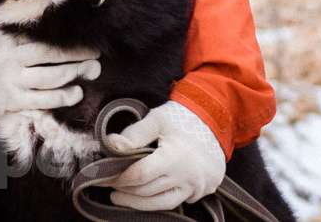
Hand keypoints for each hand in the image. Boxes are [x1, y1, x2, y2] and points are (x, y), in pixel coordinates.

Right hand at [0, 24, 100, 117]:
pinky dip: (61, 97)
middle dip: (76, 54)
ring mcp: (12, 80)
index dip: (62, 36)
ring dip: (74, 74)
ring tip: (92, 71)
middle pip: (50, 55)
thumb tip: (12, 17)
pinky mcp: (11, 101)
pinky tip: (76, 93)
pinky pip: (41, 100)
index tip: (82, 35)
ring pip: (50, 77)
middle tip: (96, 54)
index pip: (38, 36)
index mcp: (4, 39)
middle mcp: (11, 58)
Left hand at [102, 101, 224, 210]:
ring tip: (122, 197)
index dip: (120, 178)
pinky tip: (148, 195)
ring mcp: (199, 186)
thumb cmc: (181, 118)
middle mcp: (188, 176)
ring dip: (139, 203)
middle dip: (126, 190)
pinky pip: (179, 201)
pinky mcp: (205, 190)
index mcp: (175, 157)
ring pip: (163, 203)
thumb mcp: (156, 119)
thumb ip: (134, 133)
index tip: (106, 177)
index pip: (141, 175)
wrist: (214, 120)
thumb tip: (111, 143)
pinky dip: (161, 200)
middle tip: (110, 186)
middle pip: (149, 191)